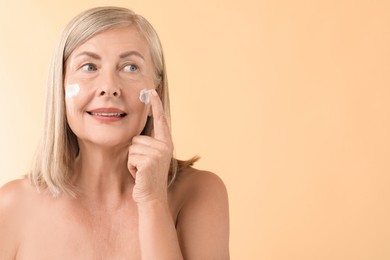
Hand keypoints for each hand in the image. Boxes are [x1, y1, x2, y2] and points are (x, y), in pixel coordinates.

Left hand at [127, 89, 173, 203]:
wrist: (152, 198)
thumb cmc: (148, 177)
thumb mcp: (151, 157)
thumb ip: (149, 143)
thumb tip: (138, 131)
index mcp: (166, 143)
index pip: (161, 120)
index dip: (156, 104)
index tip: (151, 90)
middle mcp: (165, 146)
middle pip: (137, 138)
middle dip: (135, 152)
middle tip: (143, 166)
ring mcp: (158, 154)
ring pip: (132, 147)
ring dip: (132, 161)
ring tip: (141, 171)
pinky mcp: (149, 162)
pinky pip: (130, 157)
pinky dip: (131, 167)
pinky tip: (139, 175)